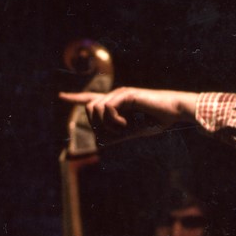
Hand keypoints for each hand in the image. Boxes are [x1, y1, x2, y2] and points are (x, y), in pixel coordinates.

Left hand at [58, 87, 198, 136]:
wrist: (174, 111)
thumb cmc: (158, 120)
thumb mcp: (135, 131)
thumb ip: (119, 134)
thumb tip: (101, 142)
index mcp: (116, 103)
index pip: (91, 98)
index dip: (75, 97)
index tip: (61, 95)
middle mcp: (115, 95)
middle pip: (90, 107)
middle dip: (97, 124)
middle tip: (117, 133)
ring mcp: (120, 93)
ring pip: (96, 108)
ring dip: (107, 125)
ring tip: (123, 129)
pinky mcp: (126, 94)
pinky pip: (108, 109)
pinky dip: (115, 121)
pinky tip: (126, 124)